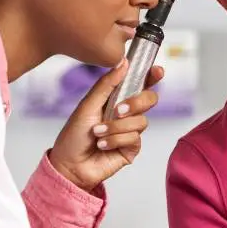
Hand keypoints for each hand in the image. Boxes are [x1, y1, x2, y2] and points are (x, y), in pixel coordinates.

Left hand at [48, 59, 163, 191]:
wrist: (69, 165)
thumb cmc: (74, 136)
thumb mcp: (88, 105)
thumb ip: (107, 84)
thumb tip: (123, 63)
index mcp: (116, 99)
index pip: (139, 84)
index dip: (152, 76)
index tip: (157, 71)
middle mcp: (127, 113)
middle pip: (149, 100)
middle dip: (136, 103)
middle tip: (119, 110)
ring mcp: (131, 131)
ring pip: (141, 121)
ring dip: (116, 127)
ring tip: (98, 134)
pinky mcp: (132, 148)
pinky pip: (135, 138)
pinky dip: (116, 140)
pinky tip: (103, 145)